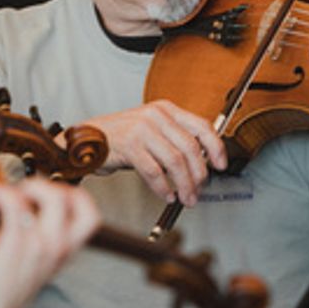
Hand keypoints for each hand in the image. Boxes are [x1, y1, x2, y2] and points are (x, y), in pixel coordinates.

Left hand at [0, 176, 99, 307]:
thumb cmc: (5, 293)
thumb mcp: (37, 268)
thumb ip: (44, 243)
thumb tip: (31, 213)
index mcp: (66, 253)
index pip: (92, 217)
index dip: (76, 197)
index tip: (54, 192)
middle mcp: (59, 247)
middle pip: (76, 199)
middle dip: (53, 185)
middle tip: (30, 190)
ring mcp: (40, 244)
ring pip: (48, 195)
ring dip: (26, 185)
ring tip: (7, 191)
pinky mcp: (17, 241)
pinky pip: (12, 202)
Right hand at [82, 100, 227, 205]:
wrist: (87, 139)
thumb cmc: (121, 137)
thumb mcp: (152, 129)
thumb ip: (174, 139)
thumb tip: (200, 163)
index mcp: (166, 110)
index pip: (202, 126)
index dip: (216, 147)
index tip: (221, 165)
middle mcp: (156, 116)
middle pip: (190, 147)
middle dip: (199, 174)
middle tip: (199, 190)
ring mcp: (142, 129)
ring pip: (174, 161)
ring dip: (184, 184)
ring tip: (186, 198)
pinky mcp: (129, 146)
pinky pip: (154, 171)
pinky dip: (163, 187)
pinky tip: (166, 194)